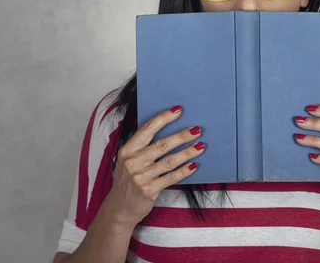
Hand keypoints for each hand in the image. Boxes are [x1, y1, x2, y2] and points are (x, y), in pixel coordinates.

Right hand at [100, 105, 203, 227]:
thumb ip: (142, 147)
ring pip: (169, 161)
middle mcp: (133, 161)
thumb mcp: (128, 160)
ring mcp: (141, 176)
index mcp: (127, 149)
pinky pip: (171, 177)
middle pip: (162, 144)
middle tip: (196, 129)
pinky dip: (183, 171)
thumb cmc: (127, 180)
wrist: (119, 208)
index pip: (147, 129)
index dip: (163, 118)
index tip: (178, 110)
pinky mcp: (149, 190)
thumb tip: (166, 129)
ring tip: (200, 146)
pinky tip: (193, 165)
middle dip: (181, 136)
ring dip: (187, 152)